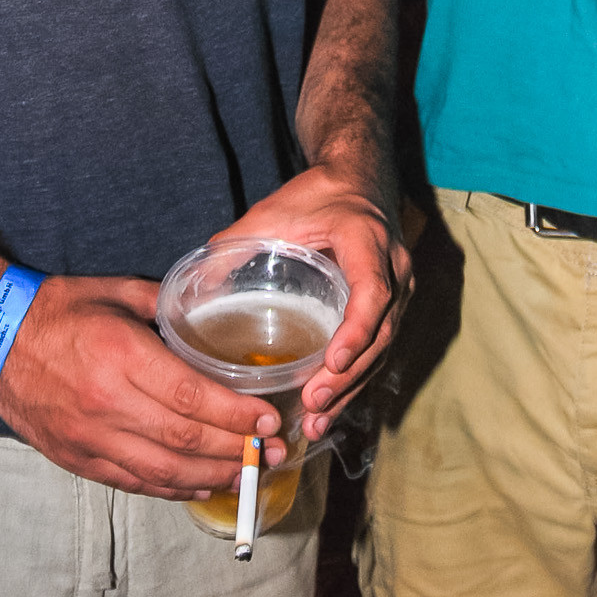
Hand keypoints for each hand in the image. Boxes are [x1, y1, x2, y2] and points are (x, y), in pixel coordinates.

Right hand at [0, 273, 284, 498]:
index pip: (191, 398)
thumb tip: (210, 312)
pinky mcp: (77, 459)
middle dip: (237, 451)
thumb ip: (165, 305)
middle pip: (184, 440)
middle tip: (272, 453)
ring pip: (162, 471)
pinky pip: (133, 482)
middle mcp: (107, 403)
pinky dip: (171, 488)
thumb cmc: (57, 309)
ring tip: (248, 475)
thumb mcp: (116, 292)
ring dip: (212, 476)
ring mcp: (90, 438)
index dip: (236, 416)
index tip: (267, 420)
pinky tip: (200, 484)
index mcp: (121, 357)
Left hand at [216, 161, 412, 442]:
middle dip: (348, 375)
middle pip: (381, 332)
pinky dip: (356, 378)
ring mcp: (399, 290)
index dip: (356, 330)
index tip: (332, 361)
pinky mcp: (392, 306)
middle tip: (313, 405)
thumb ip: (236, 243)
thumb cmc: (318, 193)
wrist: (359, 176)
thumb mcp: (275, 210)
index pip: (373, 292)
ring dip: (352, 386)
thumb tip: (197, 284)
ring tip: (317, 420)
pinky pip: (378, 348)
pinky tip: (330, 406)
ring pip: (382, 348)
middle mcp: (394, 269)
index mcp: (367, 241)